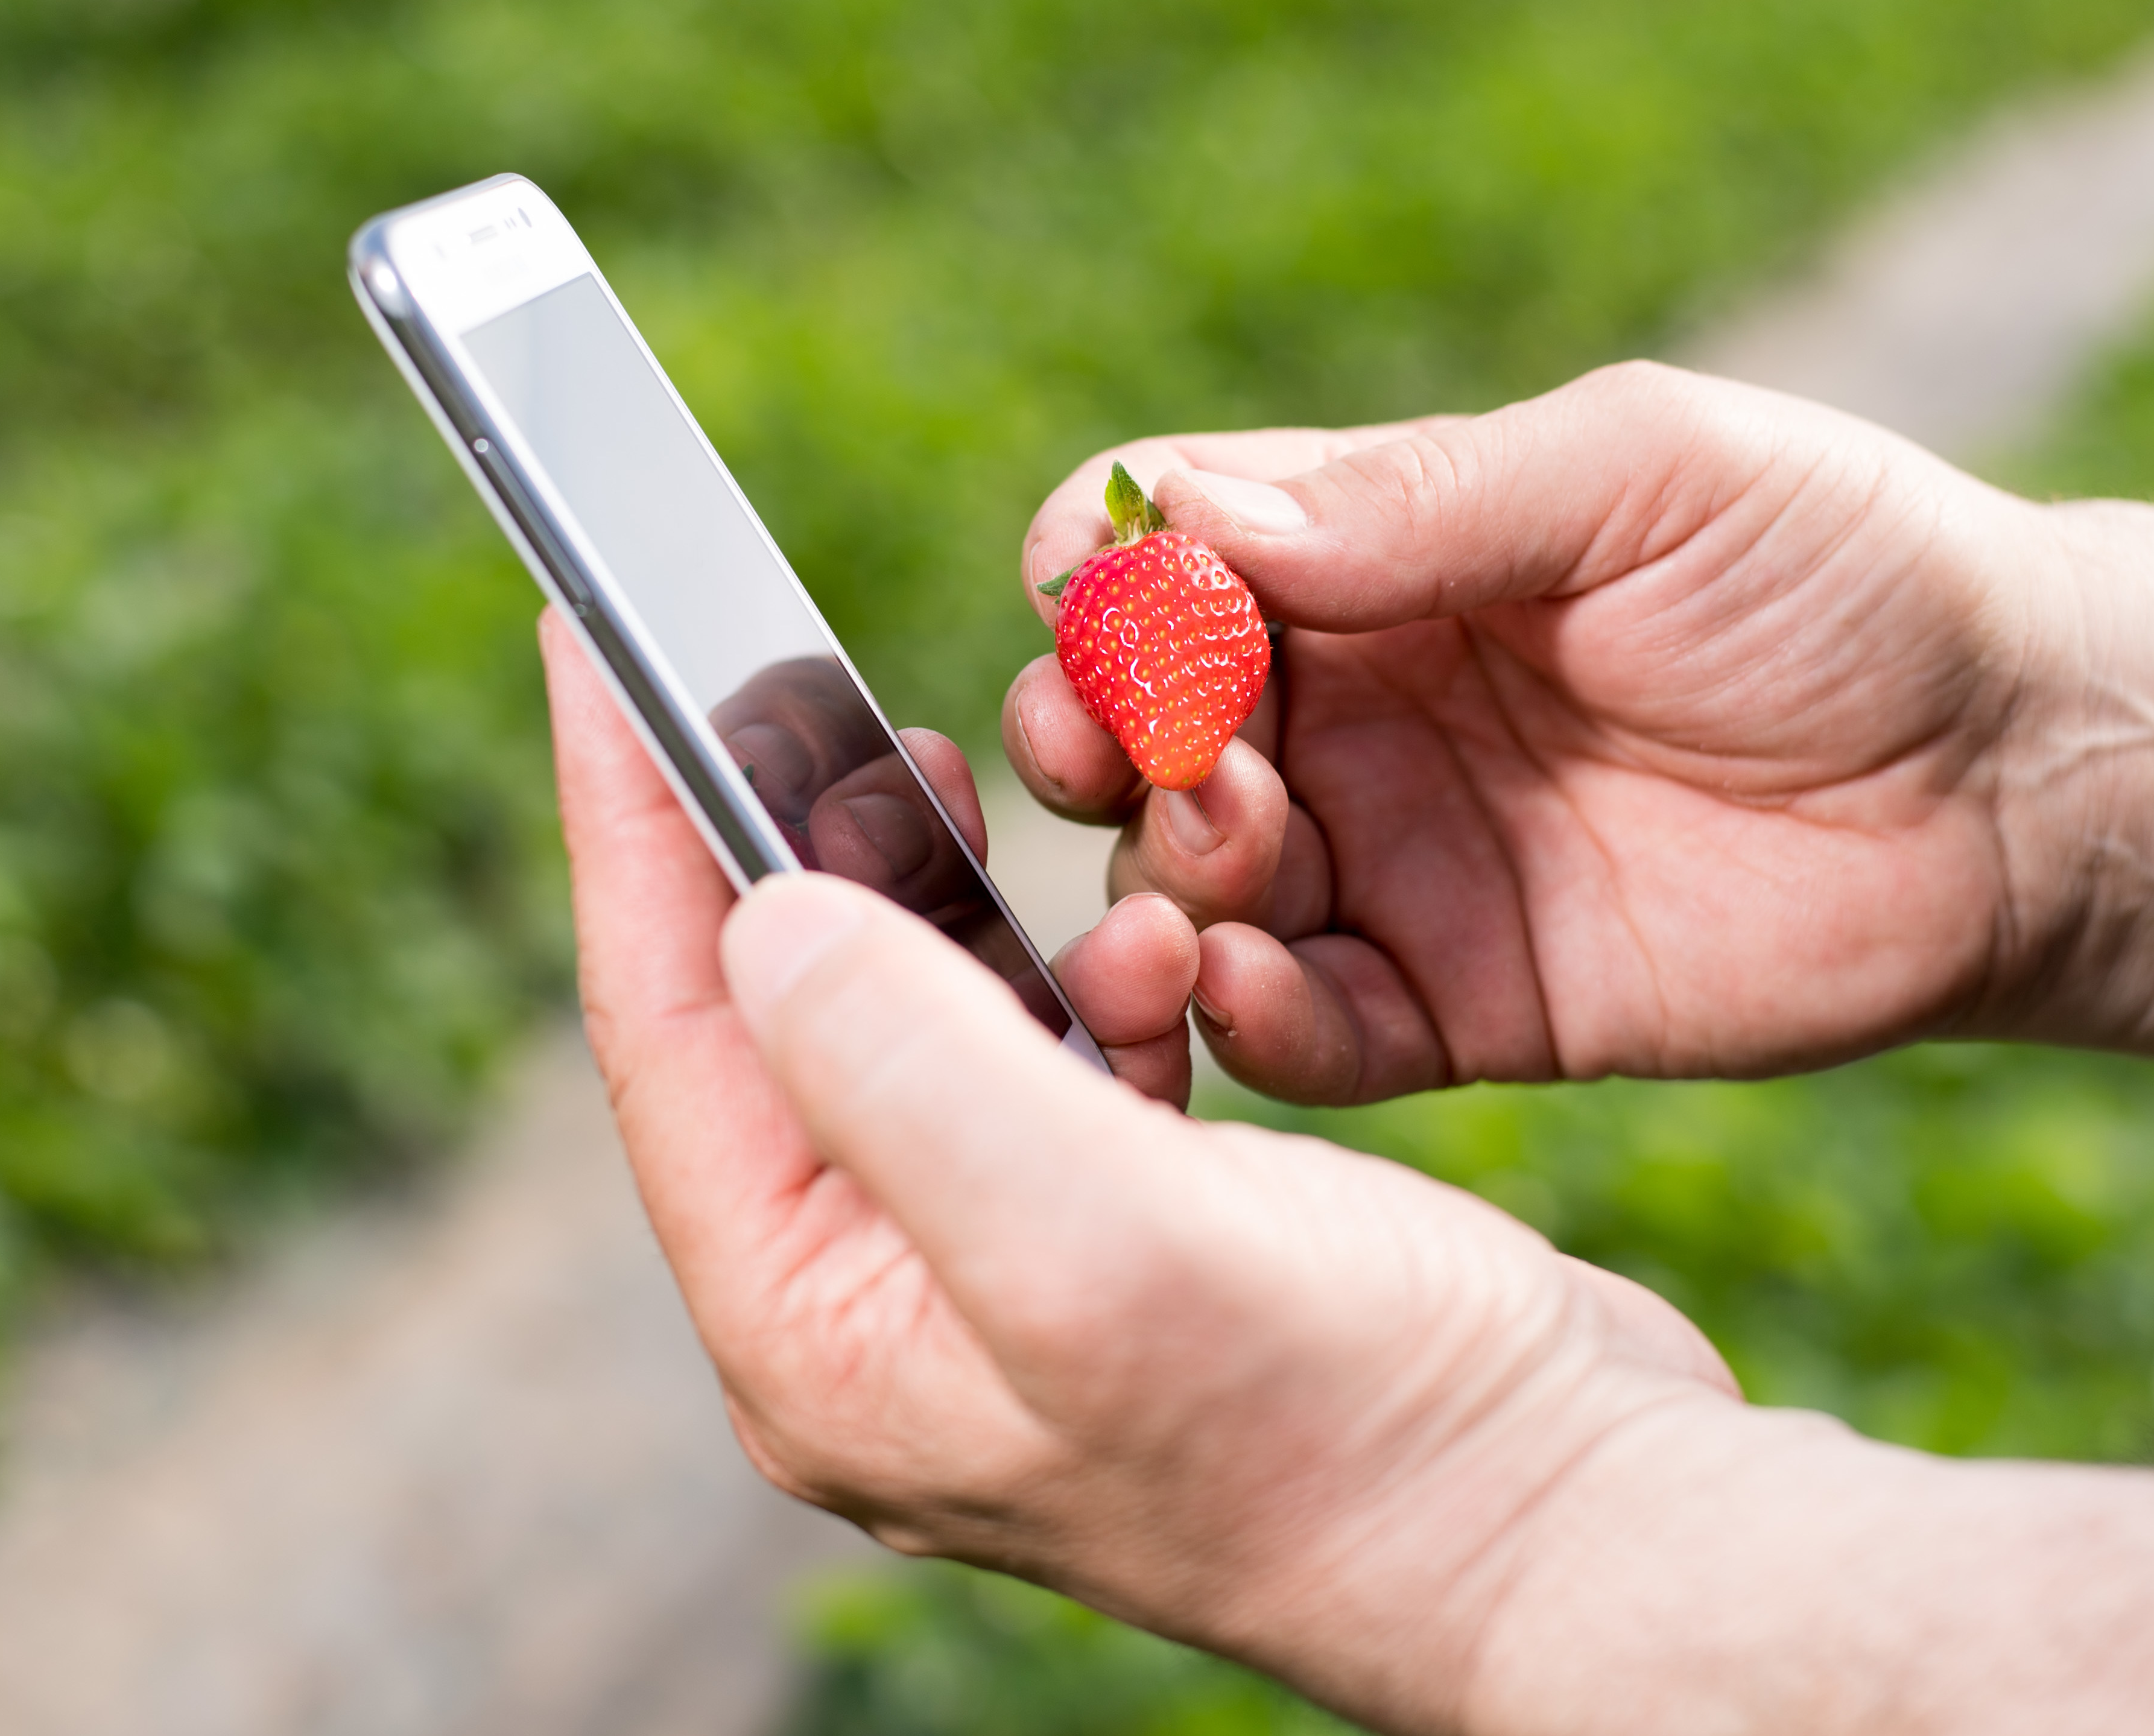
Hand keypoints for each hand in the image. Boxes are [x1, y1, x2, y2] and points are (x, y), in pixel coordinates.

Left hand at [542, 608, 1743, 1729]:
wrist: (1565, 1521)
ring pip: (906, 1021)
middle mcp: (876, 1308)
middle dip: (777, 840)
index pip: (663, 1028)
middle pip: (763, 1016)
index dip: (623, 818)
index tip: (588, 633)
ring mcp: (989, 1277)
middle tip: (794, 687)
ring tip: (972, 801)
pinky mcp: (1108, 1243)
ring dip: (950, 902)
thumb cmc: (1353, 1428)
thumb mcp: (1096, 1240)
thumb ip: (901, 1065)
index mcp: (816, 1329)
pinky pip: (1031, 1060)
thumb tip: (756, 912)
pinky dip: (1070, 978)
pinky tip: (1145, 946)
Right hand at [1007, 362, 2067, 1098]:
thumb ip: (1426, 496)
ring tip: (1239, 851)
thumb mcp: (1646, 474)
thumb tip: (1192, 522)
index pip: (1161, 550)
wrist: (2027, 782)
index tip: (1106, 605)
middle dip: (1091, 738)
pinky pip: (1300, 1033)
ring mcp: (1395, 863)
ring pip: (1188, 887)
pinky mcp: (1455, 1006)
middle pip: (1132, 728)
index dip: (1101, 574)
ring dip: (1165, 876)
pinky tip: (1253, 990)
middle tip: (1129, 756)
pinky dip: (1247, 1022)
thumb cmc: (1855, 576)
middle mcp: (1355, 709)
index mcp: (1378, 553)